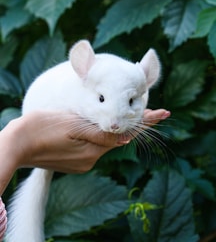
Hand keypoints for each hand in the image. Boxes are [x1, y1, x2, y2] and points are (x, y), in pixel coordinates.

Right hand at [0, 108, 169, 194]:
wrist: (16, 143)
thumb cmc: (43, 128)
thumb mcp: (74, 126)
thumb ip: (101, 135)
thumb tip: (126, 140)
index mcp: (92, 151)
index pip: (126, 135)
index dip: (145, 123)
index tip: (164, 114)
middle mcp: (90, 159)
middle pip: (116, 138)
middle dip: (131, 124)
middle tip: (151, 111)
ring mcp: (81, 161)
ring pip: (103, 140)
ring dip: (112, 128)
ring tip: (123, 116)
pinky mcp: (72, 160)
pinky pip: (91, 144)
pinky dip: (99, 133)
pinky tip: (97, 125)